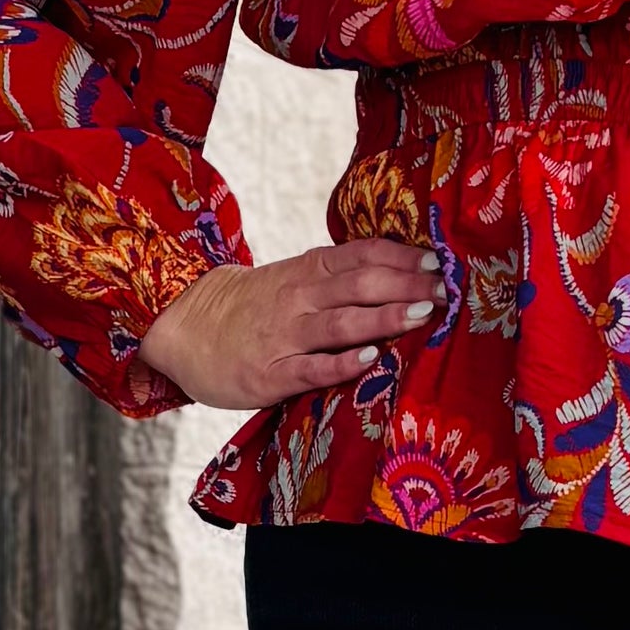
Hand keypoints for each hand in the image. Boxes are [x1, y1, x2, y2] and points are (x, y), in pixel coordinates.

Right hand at [139, 244, 438, 408]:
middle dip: (405, 285)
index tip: (435, 259)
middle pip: (359, 285)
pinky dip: (343, 363)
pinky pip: (312, 368)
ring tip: (421, 314)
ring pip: (341, 323)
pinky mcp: (271, 375)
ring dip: (384, 317)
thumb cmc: (253, 308)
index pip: (359, 254)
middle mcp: (298, 298)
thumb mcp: (291, 279)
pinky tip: (372, 359)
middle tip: (444, 290)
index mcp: (306, 271)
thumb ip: (336, 277)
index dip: (399, 255)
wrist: (184, 329)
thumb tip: (402, 274)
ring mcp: (284, 337)